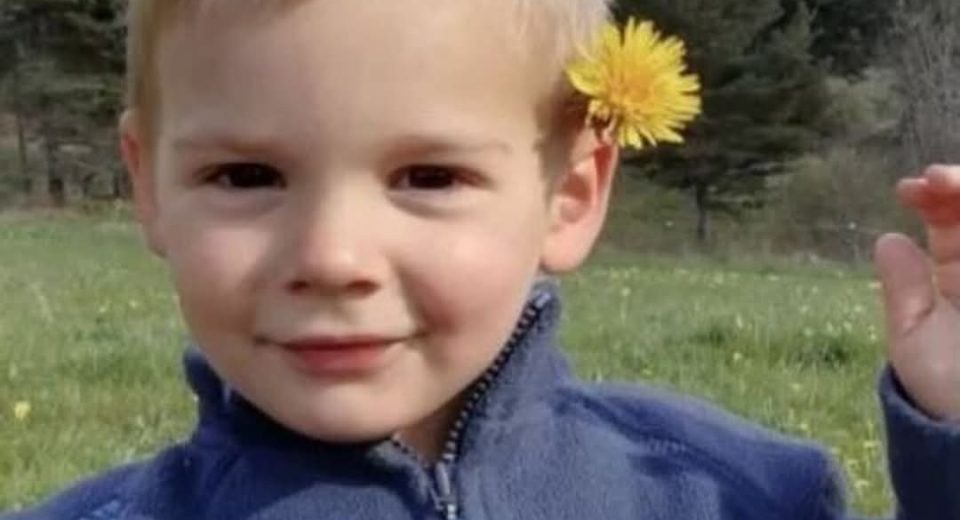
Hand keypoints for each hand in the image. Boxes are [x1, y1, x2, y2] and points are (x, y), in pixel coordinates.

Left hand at [875, 164, 959, 421]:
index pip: (949, 225)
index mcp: (958, 279)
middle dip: (959, 185)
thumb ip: (904, 292)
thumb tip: (888, 239)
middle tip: (938, 178)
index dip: (933, 199)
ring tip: (950, 184)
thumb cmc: (947, 394)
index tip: (909, 188)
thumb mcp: (916, 343)